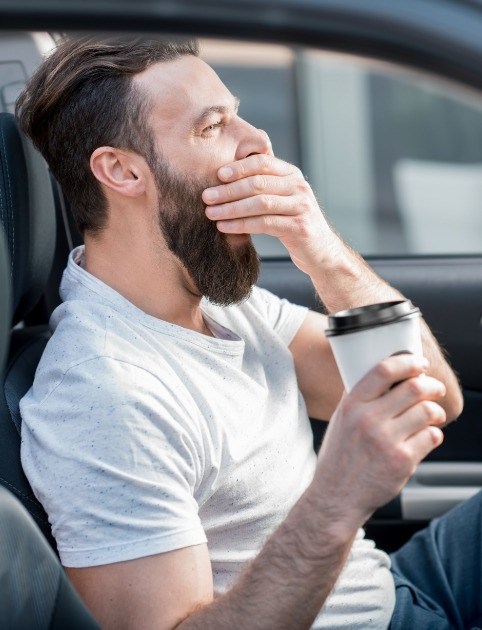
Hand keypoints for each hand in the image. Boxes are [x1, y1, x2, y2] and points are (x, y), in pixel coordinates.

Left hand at [202, 154, 333, 274]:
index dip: (239, 167)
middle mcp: (299, 187)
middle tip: (206, 196)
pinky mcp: (300, 228)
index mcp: (292, 174)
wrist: (319, 250)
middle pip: (258, 183)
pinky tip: (224, 227)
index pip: (263, 163)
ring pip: (260, 204)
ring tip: (211, 213)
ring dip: (231, 208)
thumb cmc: (292, 220)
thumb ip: (266, 177)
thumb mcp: (282, 196)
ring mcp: (302, 207)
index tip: (217, 175)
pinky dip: (241, 225)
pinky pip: (265, 224)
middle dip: (229, 190)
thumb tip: (245, 150)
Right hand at [314, 354, 445, 529]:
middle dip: (431, 385)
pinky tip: (425, 436)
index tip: (418, 363)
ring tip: (433, 414)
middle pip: (413, 388)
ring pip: (427, 411)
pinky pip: (431, 436)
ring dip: (436, 411)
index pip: (383, 370)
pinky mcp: (402, 461)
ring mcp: (386, 441)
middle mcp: (368, 420)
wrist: (336, 496)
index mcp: (352, 405)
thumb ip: (359, 397)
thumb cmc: (339, 457)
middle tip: (434, 389)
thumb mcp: (340, 420)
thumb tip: (383, 374)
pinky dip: (433, 434)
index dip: (407, 362)